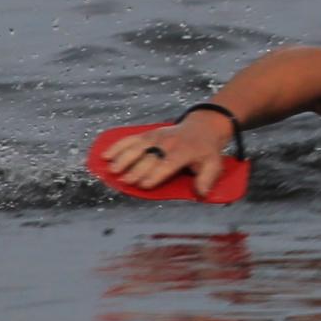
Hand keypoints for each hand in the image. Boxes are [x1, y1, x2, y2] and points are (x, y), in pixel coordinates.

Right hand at [100, 114, 235, 192]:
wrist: (203, 126)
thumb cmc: (206, 151)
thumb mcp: (214, 165)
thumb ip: (207, 180)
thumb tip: (201, 194)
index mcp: (184, 152)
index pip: (167, 164)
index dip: (155, 174)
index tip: (144, 185)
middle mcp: (168, 143)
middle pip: (149, 157)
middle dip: (136, 169)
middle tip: (125, 181)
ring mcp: (157, 136)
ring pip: (137, 146)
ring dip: (123, 157)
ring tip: (112, 169)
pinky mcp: (149, 133)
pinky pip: (131, 139)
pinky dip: (118, 145)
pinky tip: (106, 154)